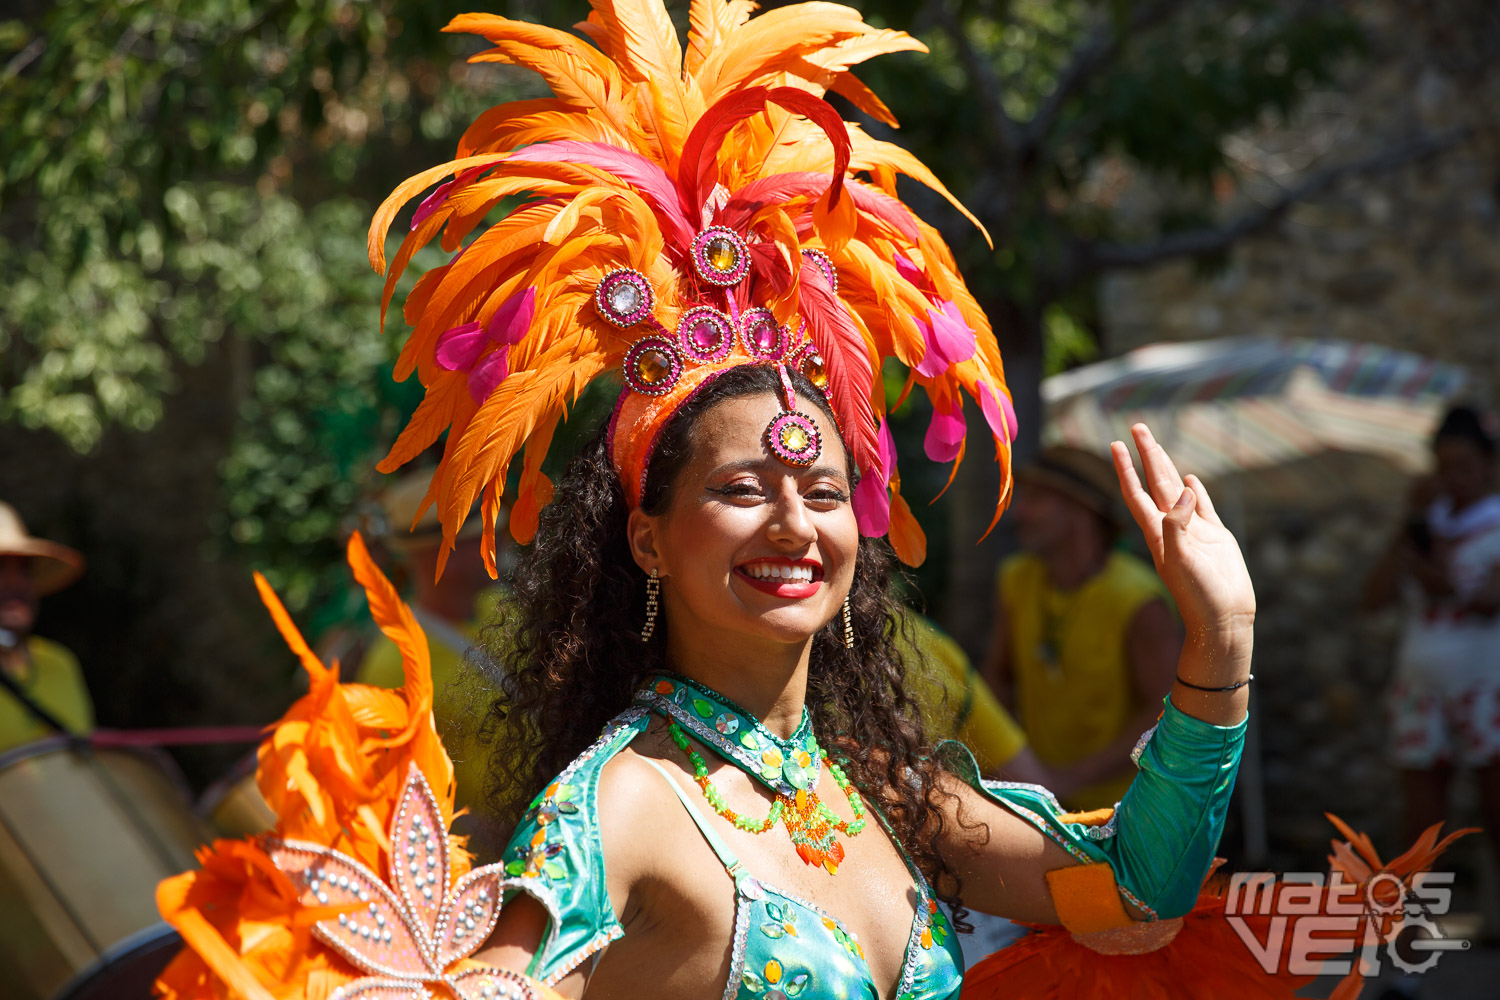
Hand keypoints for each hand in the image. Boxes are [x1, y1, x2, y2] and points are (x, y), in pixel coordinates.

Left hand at [1111, 424, 1254, 638]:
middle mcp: (1172, 528)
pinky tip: (1190, 479)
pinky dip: (1196, 491)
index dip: (1126, 468)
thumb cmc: (1198, 596)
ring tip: (1157, 446)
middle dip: (1146, 455)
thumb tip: (1182, 491)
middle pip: (1155, 483)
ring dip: (1166, 467)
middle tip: (1138, 427)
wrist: (1223, 620)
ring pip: (1177, 490)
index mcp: (1157, 532)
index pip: (1136, 492)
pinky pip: (1203, 507)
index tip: (1115, 444)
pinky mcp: (1216, 538)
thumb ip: (1176, 525)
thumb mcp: (1180, 560)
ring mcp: (1194, 531)